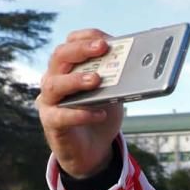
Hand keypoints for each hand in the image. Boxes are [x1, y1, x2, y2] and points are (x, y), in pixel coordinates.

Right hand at [36, 28, 123, 178]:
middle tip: (102, 48)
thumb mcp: (113, 94)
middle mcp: (53, 80)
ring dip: (76, 79)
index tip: (104, 38)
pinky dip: (81, 114)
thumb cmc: (100, 115)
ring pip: (54, 84)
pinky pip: (62, 116)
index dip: (85, 38)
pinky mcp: (51, 124)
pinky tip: (100, 113)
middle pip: (59, 57)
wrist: (92, 150)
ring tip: (97, 79)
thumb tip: (140, 65)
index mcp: (68, 68)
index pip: (69, 44)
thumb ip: (119, 80)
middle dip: (81, 50)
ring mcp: (49, 101)